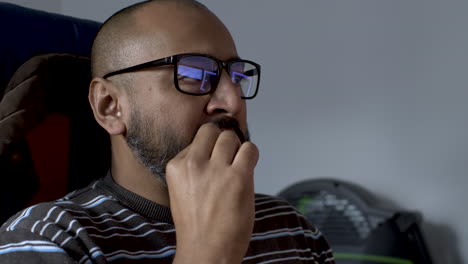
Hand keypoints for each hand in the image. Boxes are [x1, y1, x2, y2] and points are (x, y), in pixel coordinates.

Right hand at [167, 123, 258, 263]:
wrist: (206, 250)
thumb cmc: (197, 224)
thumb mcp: (182, 189)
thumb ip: (194, 167)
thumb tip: (216, 147)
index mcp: (176, 166)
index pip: (197, 139)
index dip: (210, 146)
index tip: (215, 157)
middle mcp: (193, 164)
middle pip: (213, 132)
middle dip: (223, 142)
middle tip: (228, 158)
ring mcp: (216, 170)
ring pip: (230, 137)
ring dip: (237, 148)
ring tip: (237, 165)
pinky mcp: (237, 177)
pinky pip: (250, 149)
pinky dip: (251, 154)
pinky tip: (248, 168)